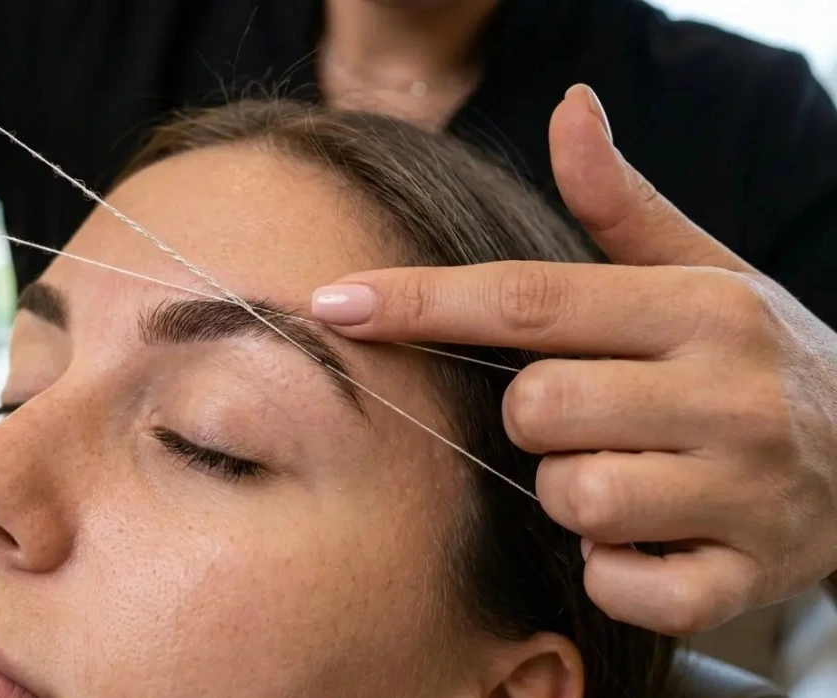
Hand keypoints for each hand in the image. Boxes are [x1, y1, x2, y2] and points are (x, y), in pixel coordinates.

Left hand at [311, 84, 836, 635]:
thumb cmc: (760, 358)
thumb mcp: (704, 272)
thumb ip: (621, 204)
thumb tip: (568, 108)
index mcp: (700, 311)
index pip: (530, 299)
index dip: (421, 303)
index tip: (335, 301)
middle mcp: (726, 394)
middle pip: (538, 409)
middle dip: (533, 420)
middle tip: (583, 417)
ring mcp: (743, 490)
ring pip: (575, 497)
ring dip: (572, 495)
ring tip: (622, 474)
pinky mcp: (746, 576)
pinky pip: (627, 586)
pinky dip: (616, 574)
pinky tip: (646, 541)